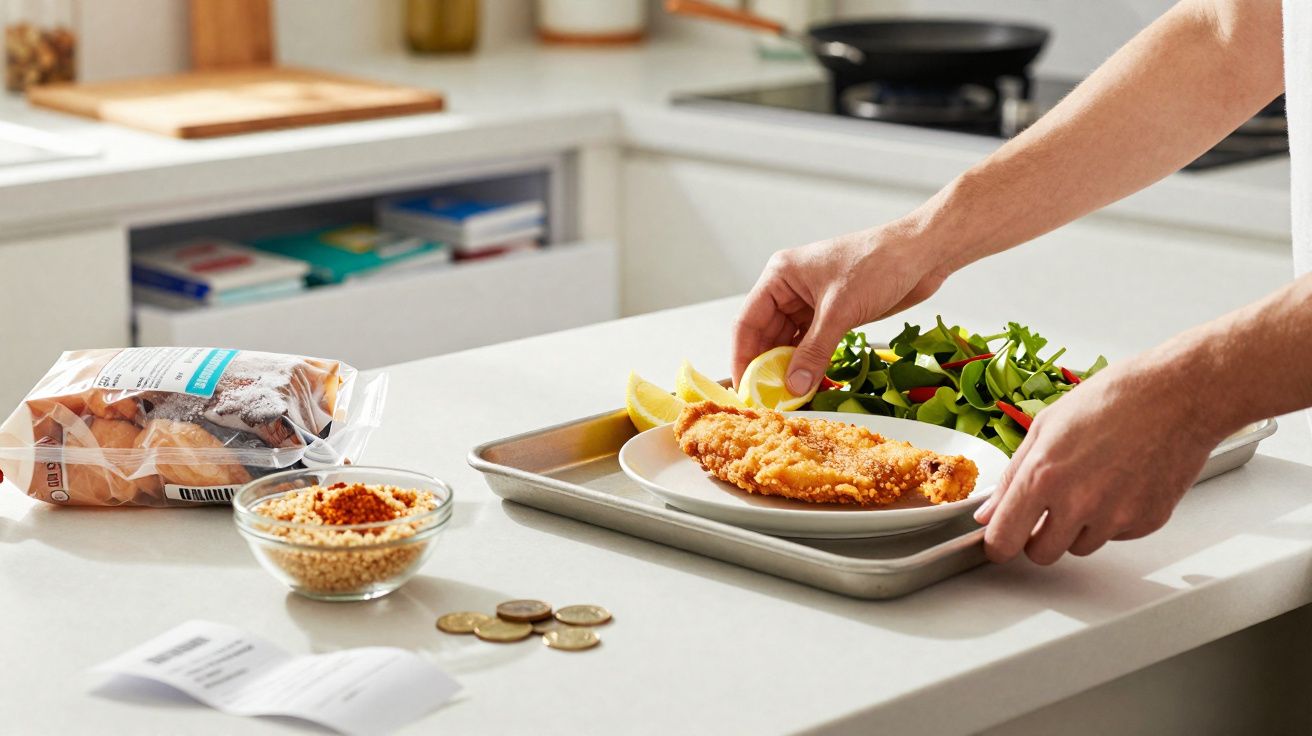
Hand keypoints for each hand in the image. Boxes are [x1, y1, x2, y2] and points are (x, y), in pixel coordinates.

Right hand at [732, 225, 951, 392]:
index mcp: (781, 276)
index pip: (748, 322)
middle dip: (766, 368)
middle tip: (768, 400)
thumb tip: (793, 386)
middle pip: (766, 335)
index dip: (743, 357)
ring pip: (790, 342)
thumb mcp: (840, 310)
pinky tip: (810, 384)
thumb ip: (814, 351)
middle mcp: (790, 289)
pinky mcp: (833, 314)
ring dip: (789, 368)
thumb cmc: (879, 263)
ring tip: (789, 398)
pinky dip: (810, 364)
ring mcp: (811, 302)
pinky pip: (812, 344)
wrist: (922, 253)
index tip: (744, 389)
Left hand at [973, 355, 1218, 563]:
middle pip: (1042, 554)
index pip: (1004, 540)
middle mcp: (1077, 503)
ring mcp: (1115, 517)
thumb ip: (1012, 477)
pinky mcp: (1146, 522)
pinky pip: (1115, 536)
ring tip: (1093, 482)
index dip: (998, 544)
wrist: (1178, 396)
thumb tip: (989, 513)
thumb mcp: (1045, 426)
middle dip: (1038, 537)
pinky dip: (1113, 519)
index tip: (999, 541)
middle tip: (1047, 509)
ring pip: (1080, 546)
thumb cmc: (1114, 399)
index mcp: (1043, 476)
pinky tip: (1121, 482)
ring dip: (1078, 527)